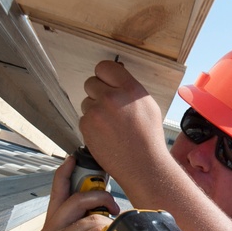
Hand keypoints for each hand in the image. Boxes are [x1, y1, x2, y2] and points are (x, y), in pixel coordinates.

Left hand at [79, 61, 168, 200]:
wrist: (142, 164)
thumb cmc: (148, 137)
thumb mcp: (147, 105)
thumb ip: (129, 88)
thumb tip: (115, 78)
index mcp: (129, 89)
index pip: (104, 67)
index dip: (104, 75)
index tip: (106, 82)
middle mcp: (111, 97)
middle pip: (90, 82)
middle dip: (97, 92)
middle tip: (108, 106)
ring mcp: (97, 112)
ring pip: (86, 101)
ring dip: (94, 110)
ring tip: (110, 124)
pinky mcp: (86, 126)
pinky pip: (83, 118)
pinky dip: (91, 125)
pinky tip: (105, 134)